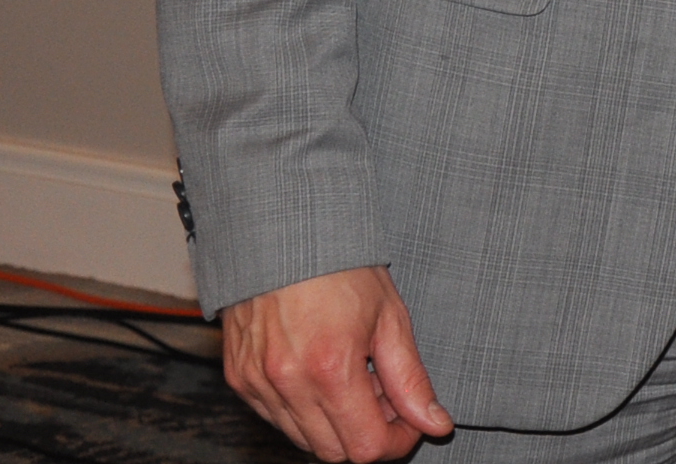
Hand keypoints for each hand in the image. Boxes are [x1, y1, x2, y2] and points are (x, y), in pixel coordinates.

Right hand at [220, 265, 451, 459]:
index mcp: (331, 369)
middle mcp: (287, 384)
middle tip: (385, 394)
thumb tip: (435, 424)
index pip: (366, 448)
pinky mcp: (239, 379)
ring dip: (336, 424)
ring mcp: (257, 384)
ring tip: (354, 377)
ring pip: (303, 439)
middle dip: (368, 433)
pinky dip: (304, 411)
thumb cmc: (342, 267)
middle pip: (334, 452)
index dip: (397, 442)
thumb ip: (411, 380)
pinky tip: (322, 374)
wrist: (283, 234)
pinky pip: (276, 418)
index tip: (411, 421)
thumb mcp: (390, 318)